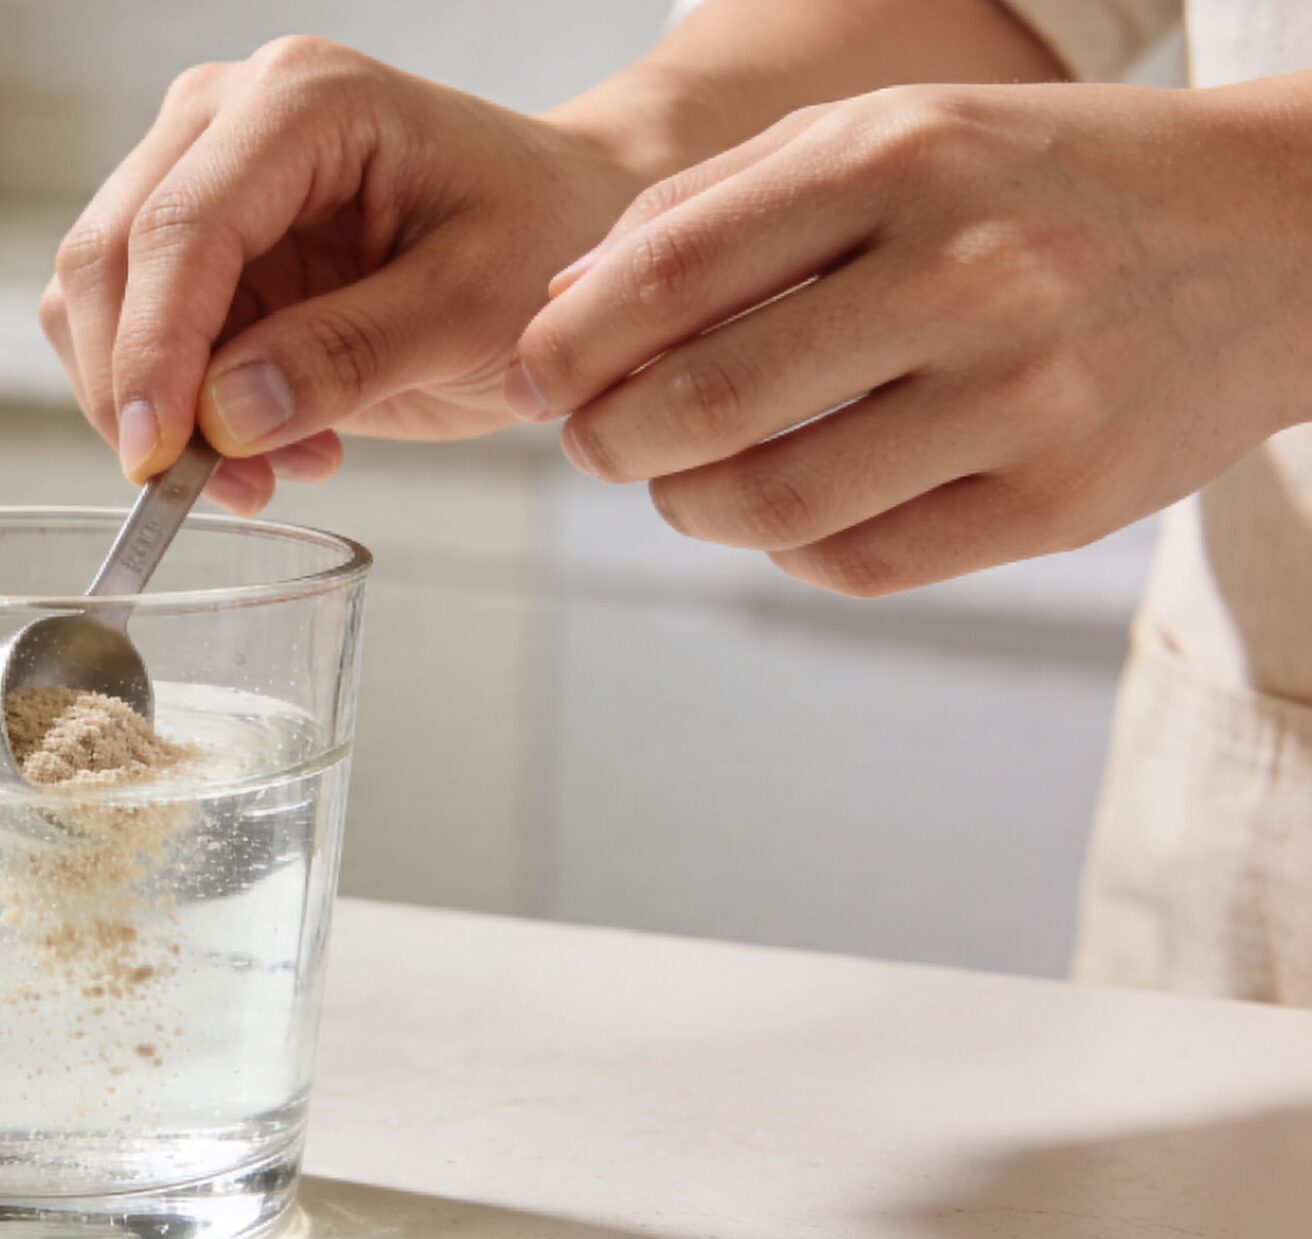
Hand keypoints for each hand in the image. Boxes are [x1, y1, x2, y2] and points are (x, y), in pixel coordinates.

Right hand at [40, 36, 644, 511]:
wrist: (563, 226)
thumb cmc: (541, 237)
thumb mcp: (473, 309)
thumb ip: (348, 356)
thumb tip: (224, 414)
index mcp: (304, 102)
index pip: (181, 227)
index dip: (151, 351)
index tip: (159, 457)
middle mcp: (228, 118)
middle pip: (109, 257)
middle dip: (138, 390)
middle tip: (218, 485)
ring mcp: (200, 174)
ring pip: (95, 302)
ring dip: (157, 408)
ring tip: (276, 464)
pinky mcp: (196, 243)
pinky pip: (133, 336)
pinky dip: (177, 409)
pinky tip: (268, 440)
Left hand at [509, 82, 1311, 595]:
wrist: (1276, 232)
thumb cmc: (1031, 183)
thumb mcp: (883, 138)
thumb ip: (711, 208)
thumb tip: (561, 309)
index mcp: (900, 159)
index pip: (669, 274)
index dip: (568, 348)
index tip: (536, 378)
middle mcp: (967, 274)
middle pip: (703, 406)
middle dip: (610, 442)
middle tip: (599, 443)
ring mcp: (1026, 396)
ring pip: (771, 507)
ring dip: (687, 510)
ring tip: (685, 482)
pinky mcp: (1065, 502)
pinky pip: (858, 565)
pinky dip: (788, 551)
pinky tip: (793, 509)